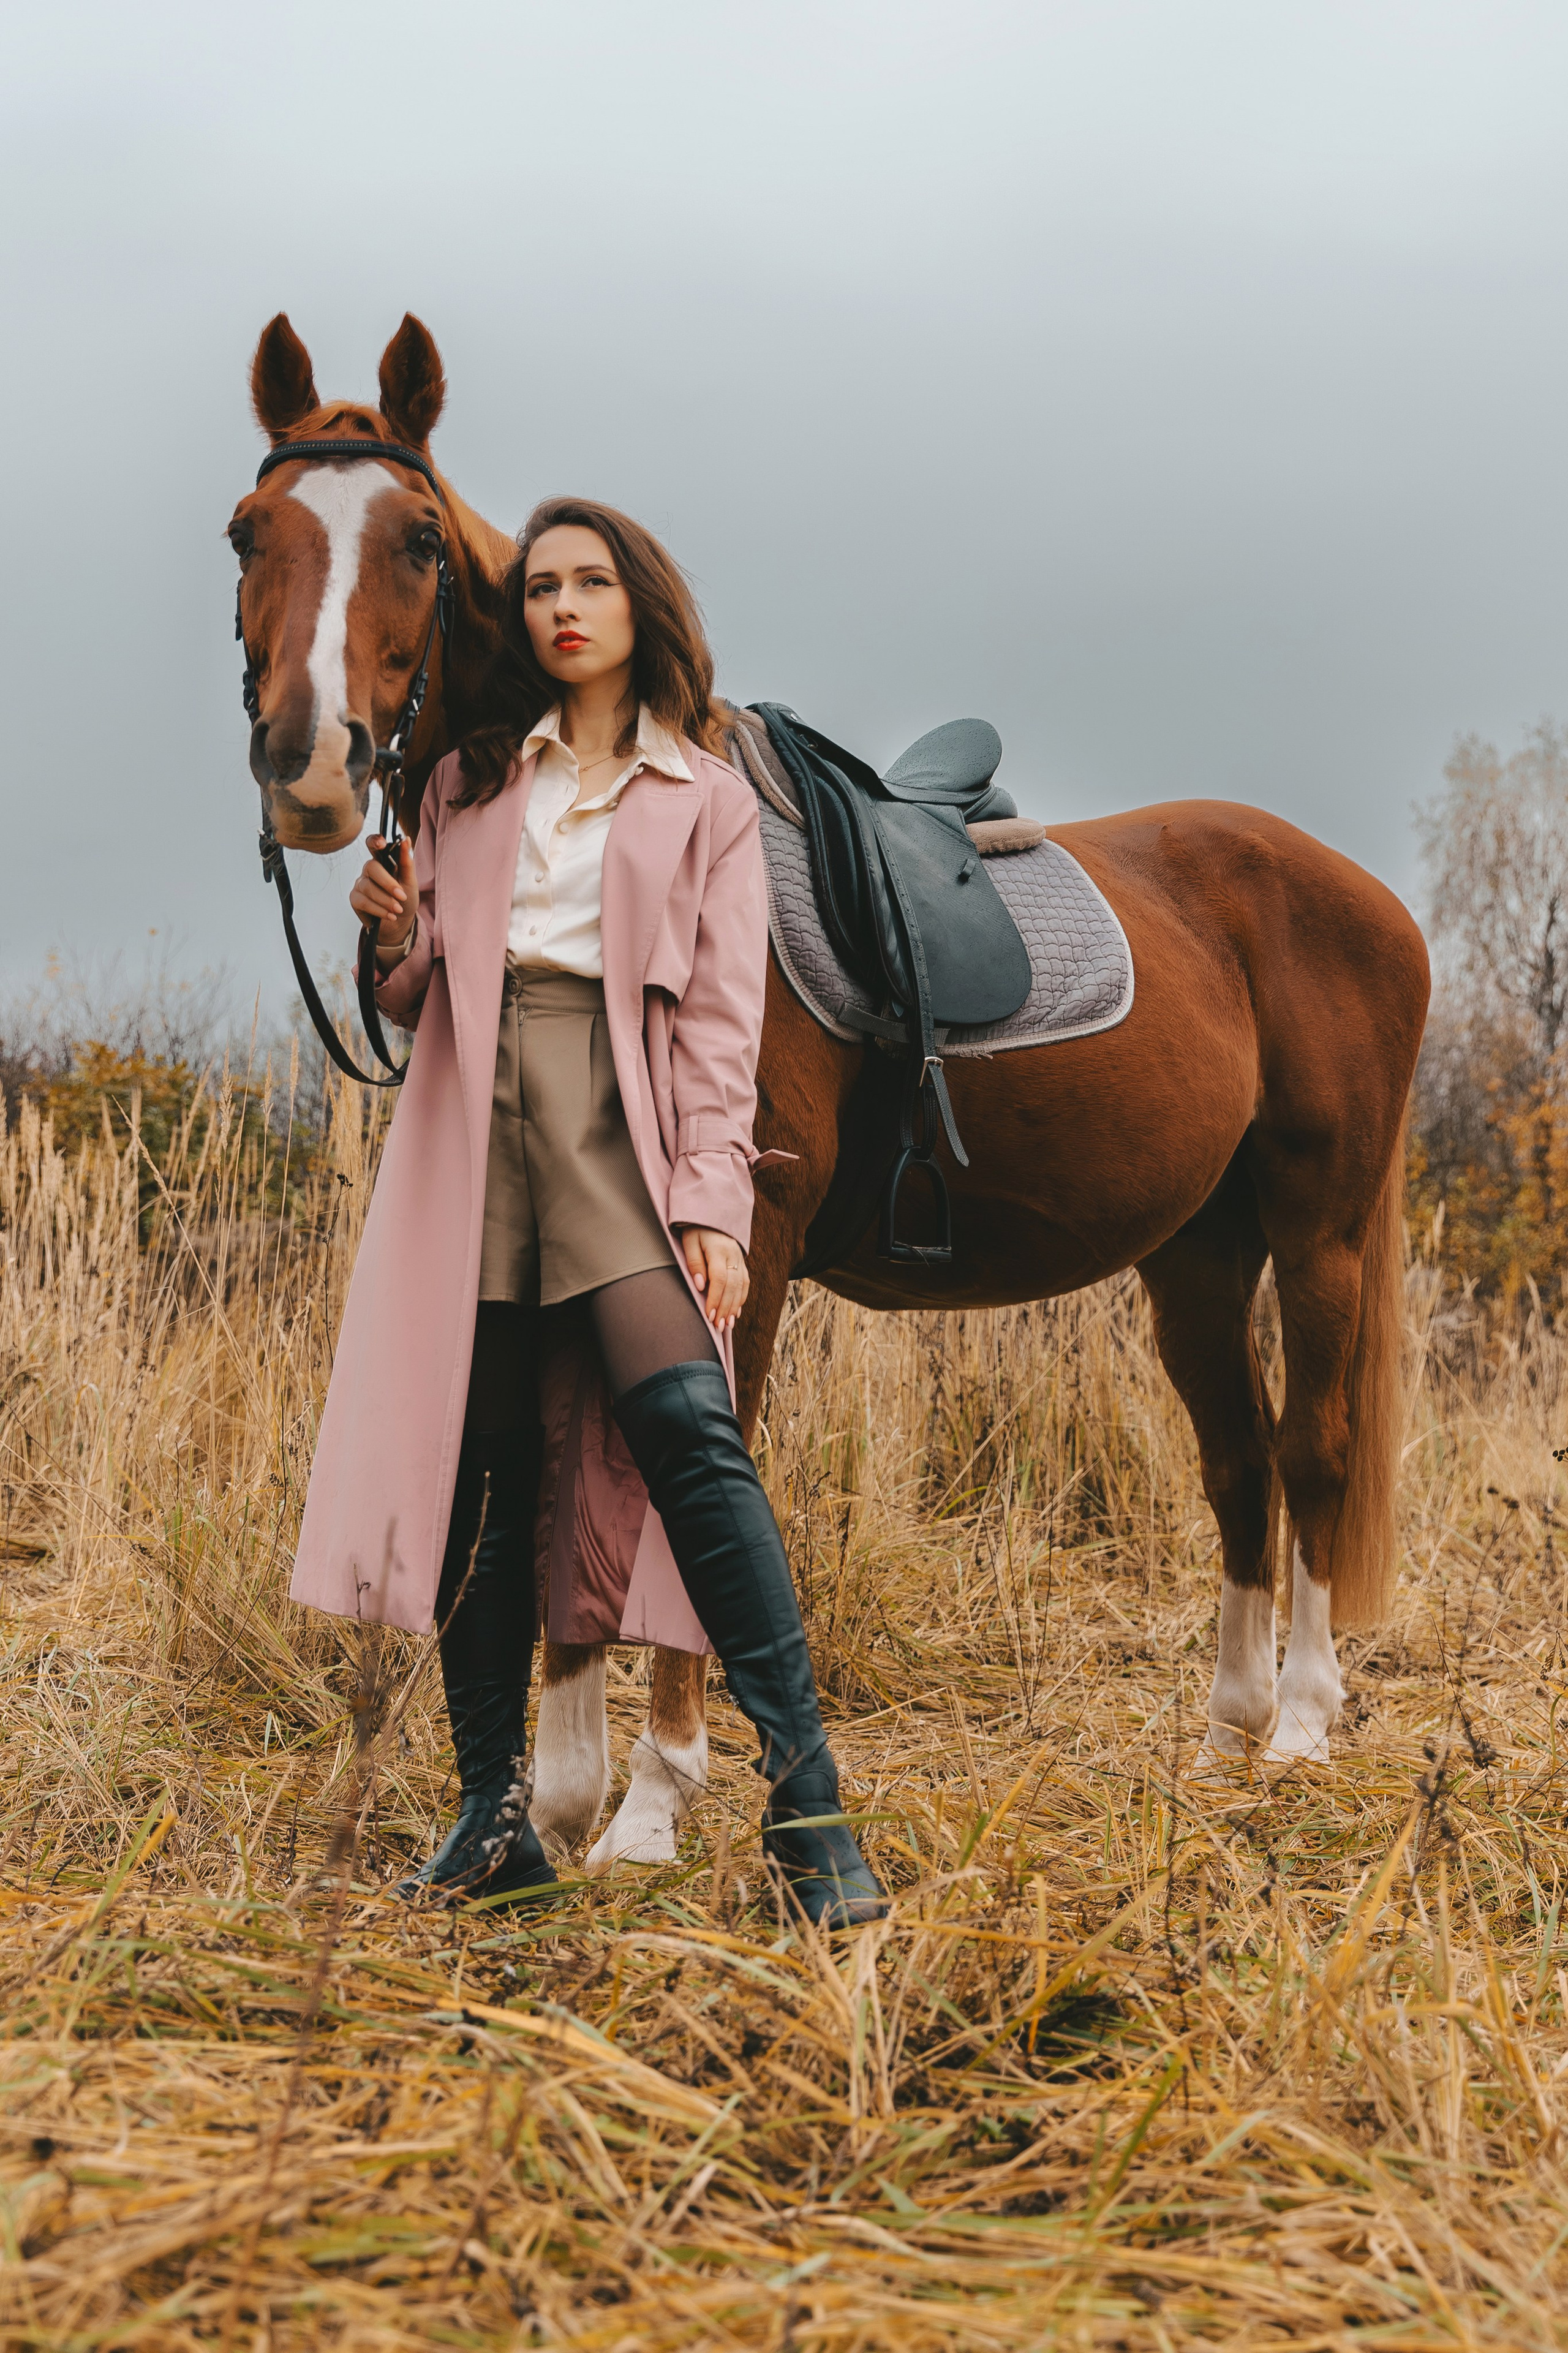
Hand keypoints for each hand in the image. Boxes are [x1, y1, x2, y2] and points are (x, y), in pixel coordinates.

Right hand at [350, 835, 416, 955]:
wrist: (400, 920)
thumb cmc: (405, 898)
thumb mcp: (410, 881)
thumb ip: (406, 861)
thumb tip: (406, 840)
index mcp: (382, 860)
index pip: (373, 844)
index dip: (374, 841)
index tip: (382, 843)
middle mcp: (369, 869)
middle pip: (371, 867)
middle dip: (388, 883)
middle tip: (402, 896)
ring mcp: (360, 883)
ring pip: (368, 887)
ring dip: (386, 900)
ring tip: (398, 909)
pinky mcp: (355, 899)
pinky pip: (364, 902)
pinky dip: (379, 910)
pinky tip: (390, 915)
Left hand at [679, 1227, 749, 1331]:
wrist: (714, 1216)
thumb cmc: (696, 1230)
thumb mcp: (689, 1242)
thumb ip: (694, 1263)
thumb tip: (700, 1286)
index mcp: (718, 1250)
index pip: (719, 1278)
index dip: (715, 1298)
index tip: (709, 1315)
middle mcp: (733, 1256)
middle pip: (732, 1286)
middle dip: (725, 1308)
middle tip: (718, 1326)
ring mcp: (740, 1260)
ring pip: (741, 1287)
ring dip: (734, 1307)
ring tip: (727, 1324)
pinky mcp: (742, 1263)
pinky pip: (745, 1283)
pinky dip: (741, 1299)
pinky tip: (736, 1312)